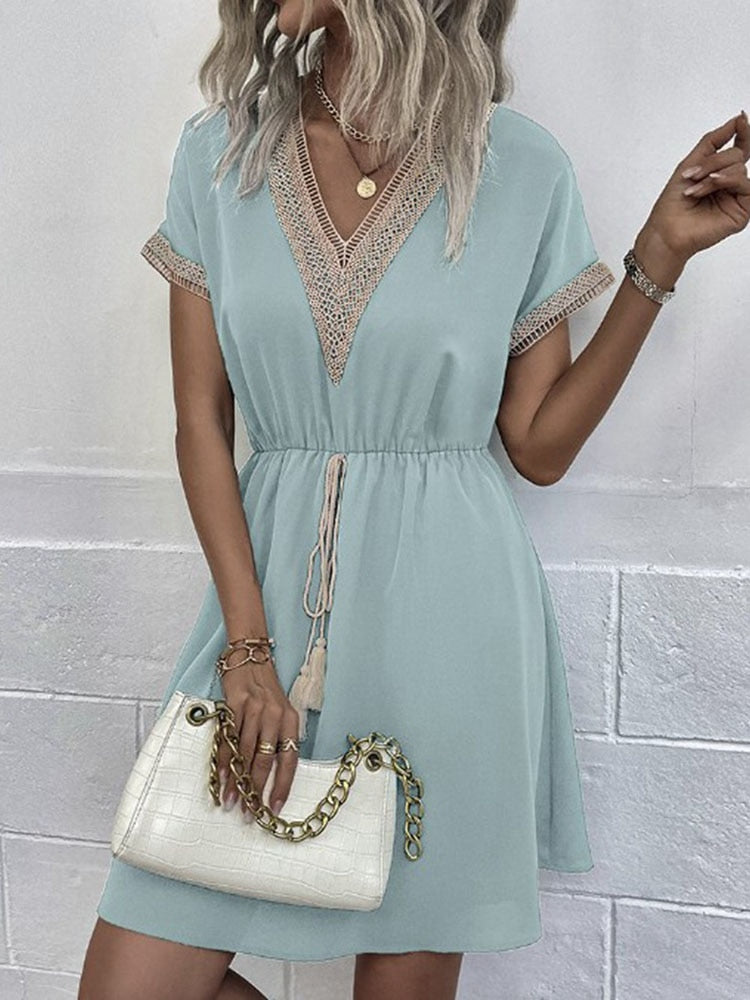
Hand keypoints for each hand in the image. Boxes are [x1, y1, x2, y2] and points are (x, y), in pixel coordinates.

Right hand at [216, 655, 299, 820]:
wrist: (250, 655)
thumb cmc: (265, 689)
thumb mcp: (280, 711)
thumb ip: (278, 738)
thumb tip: (271, 775)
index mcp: (291, 720)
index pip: (289, 759)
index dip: (282, 786)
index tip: (274, 808)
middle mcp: (275, 715)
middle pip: (265, 760)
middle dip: (256, 790)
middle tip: (249, 812)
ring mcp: (254, 710)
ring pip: (245, 753)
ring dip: (237, 781)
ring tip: (232, 802)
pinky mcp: (234, 705)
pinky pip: (228, 739)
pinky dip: (223, 761)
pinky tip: (221, 778)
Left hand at [641, 111, 749, 267]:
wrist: (666, 230)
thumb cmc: (672, 204)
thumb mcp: (691, 162)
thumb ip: (714, 140)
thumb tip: (737, 119)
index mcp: (720, 173)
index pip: (739, 149)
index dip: (742, 133)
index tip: (741, 119)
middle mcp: (731, 185)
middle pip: (737, 155)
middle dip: (712, 162)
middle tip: (691, 175)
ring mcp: (738, 198)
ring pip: (740, 169)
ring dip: (712, 176)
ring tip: (694, 190)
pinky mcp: (742, 212)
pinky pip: (745, 185)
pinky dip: (726, 182)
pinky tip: (710, 186)